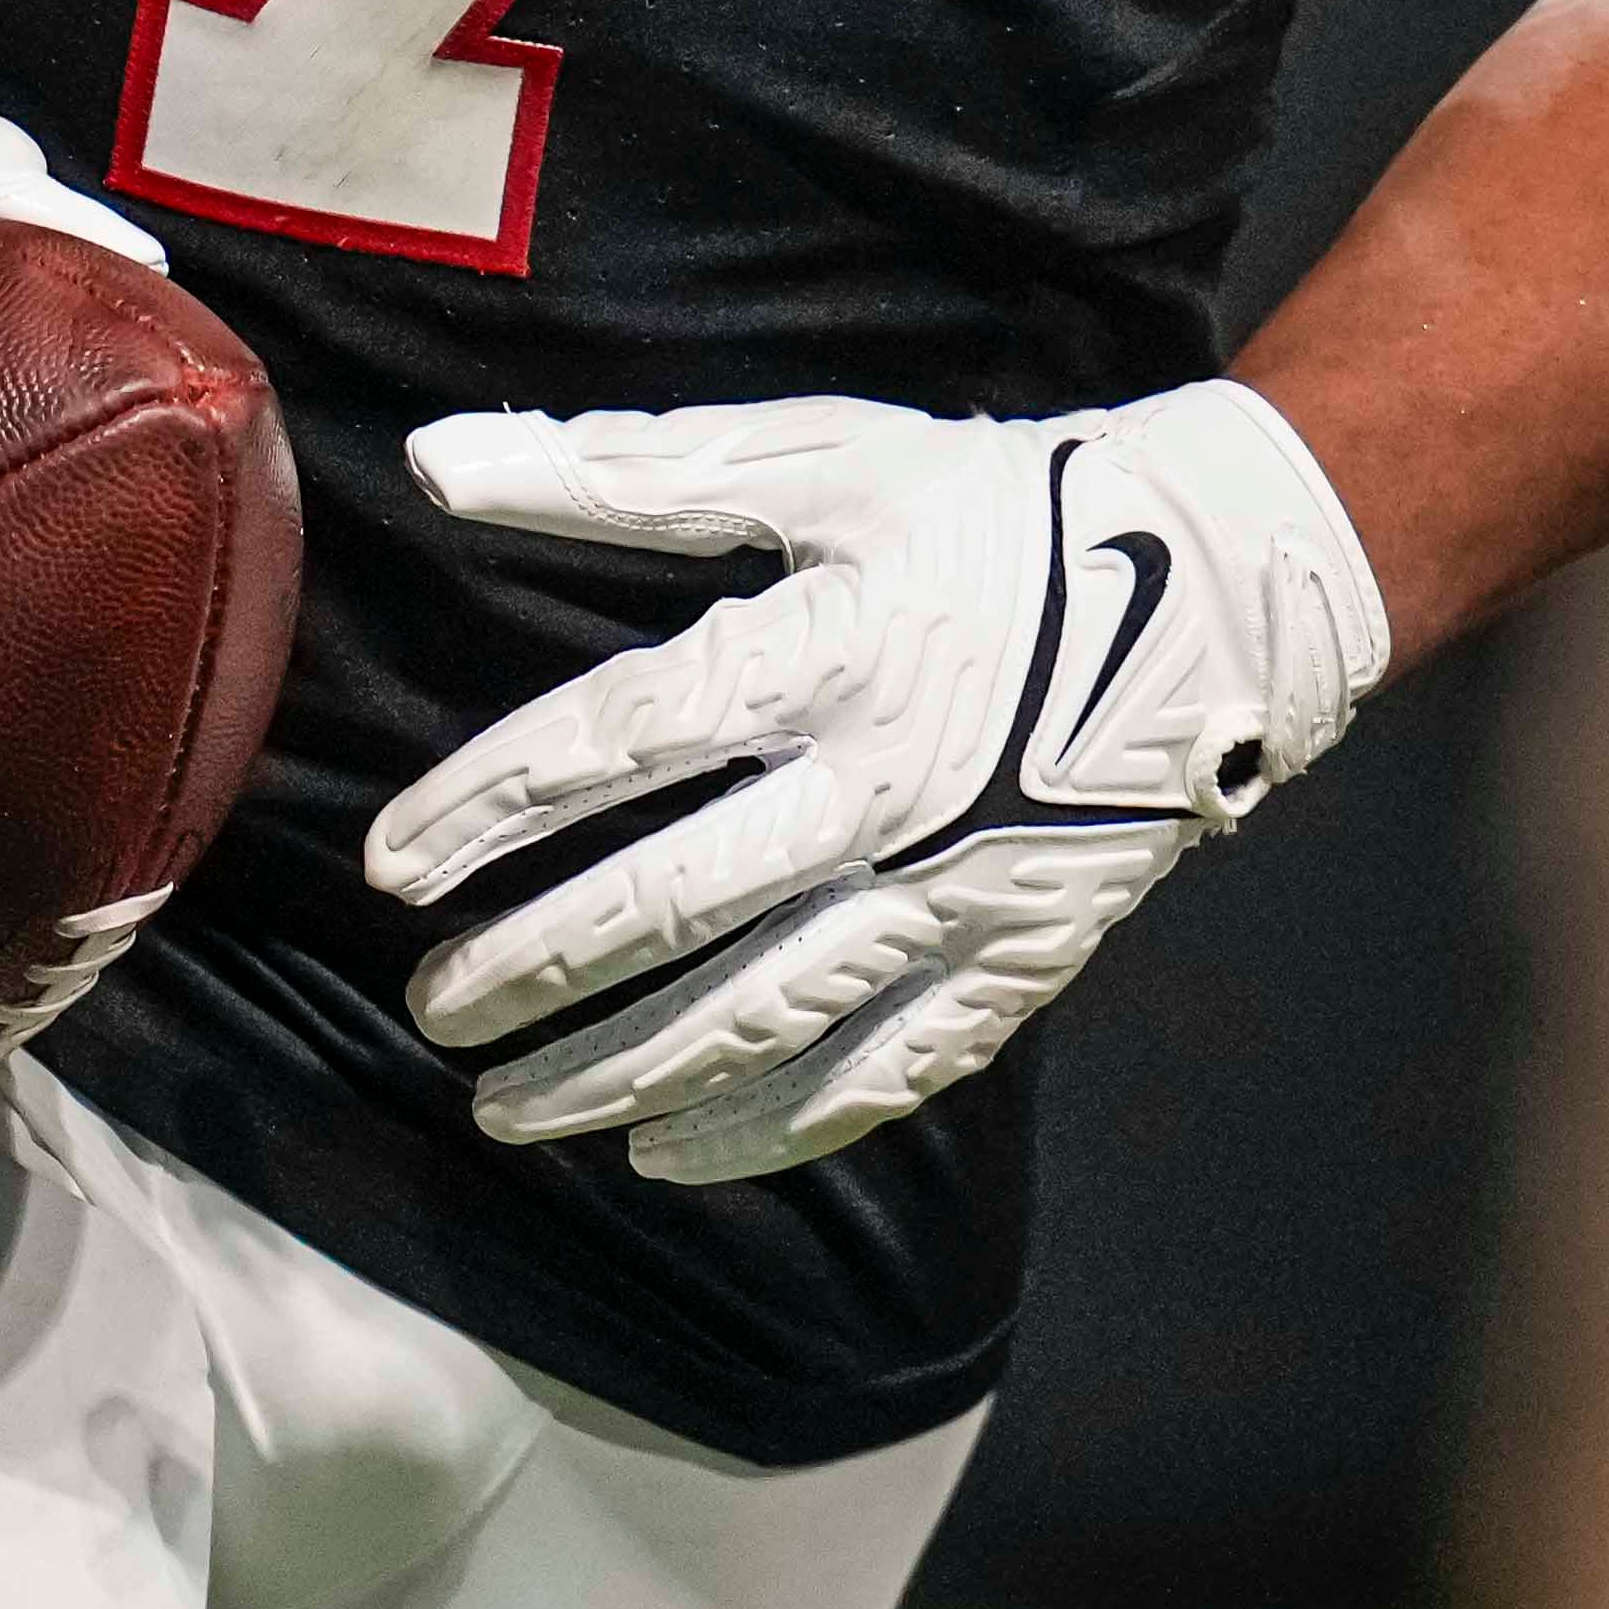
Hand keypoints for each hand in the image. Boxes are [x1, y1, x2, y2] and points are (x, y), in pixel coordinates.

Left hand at [368, 380, 1389, 1184]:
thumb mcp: (824, 457)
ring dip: (620, 1073)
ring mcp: (960, 888)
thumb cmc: (993, 512)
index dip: (496, 802)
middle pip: (679, 902)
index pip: (627, 735)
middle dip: (535, 969)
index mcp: (837, 647)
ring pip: (765, 1014)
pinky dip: (768, 1127)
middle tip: (434, 1009)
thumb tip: (440, 460)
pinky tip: (665, 1150)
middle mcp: (892, 784)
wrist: (1213, 591)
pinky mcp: (1016, 959)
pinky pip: (881, 1074)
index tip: (394, 866)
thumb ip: (626, 469)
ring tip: (505, 1109)